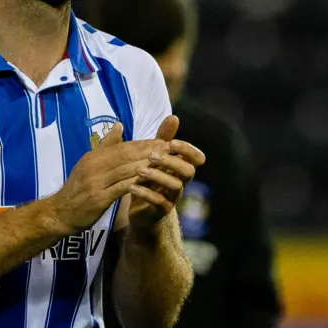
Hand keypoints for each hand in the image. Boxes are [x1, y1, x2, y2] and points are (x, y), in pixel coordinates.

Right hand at [48, 122, 170, 233]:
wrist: (59, 213)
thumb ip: (105, 146)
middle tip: (170, 149)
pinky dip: (137, 184)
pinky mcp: (98, 198)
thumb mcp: (88, 164)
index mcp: (93, 157)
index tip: (163, 141)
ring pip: (126, 170)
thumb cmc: (77, 190)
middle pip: (126, 155)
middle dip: (150, 151)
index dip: (144, 143)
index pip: (123, 146)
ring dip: (147, 166)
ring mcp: (95, 182)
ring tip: (165, 164)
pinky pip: (121, 188)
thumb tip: (119, 125)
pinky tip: (151, 184)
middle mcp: (94, 166)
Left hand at [127, 115, 205, 230]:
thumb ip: (163, 139)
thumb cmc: (150, 180)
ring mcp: (172, 197)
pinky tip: (131, 187)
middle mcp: (180, 182)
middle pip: (189, 171)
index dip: (188, 150)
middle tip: (152, 156)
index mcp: (180, 168)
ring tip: (139, 170)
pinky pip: (158, 202)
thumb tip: (173, 116)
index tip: (172, 142)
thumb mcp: (155, 158)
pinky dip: (145, 194)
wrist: (140, 211)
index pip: (196, 158)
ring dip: (157, 176)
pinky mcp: (160, 210)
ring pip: (175, 186)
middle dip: (172, 161)